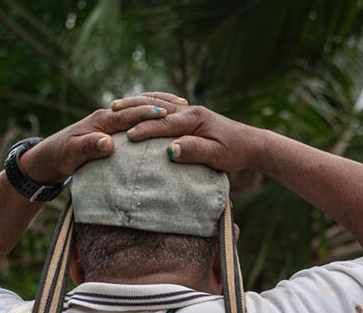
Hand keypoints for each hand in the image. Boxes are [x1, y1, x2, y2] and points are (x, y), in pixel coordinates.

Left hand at [18, 92, 188, 183]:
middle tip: (186, 107)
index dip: (147, 114)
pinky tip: (168, 116)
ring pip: (140, 106)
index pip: (128, 114)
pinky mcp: (113, 126)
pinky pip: (137, 115)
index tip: (167, 115)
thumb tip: (107, 143)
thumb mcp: (72, 155)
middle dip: (161, 104)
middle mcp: (108, 115)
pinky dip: (153, 112)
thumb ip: (89, 148)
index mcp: (101, 121)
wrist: (49, 155)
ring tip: (184, 106)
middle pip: (139, 105)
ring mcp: (111, 119)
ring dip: (161, 104)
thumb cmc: (61, 156)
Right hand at [120, 100, 266, 172]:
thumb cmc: (235, 152)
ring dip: (137, 105)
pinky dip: (148, 107)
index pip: (165, 124)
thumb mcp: (217, 156)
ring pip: (158, 105)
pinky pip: (164, 109)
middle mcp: (191, 111)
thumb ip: (195, 152)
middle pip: (156, 108)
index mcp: (195, 119)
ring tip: (116, 106)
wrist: (251, 143)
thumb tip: (170, 150)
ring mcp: (190, 112)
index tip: (128, 136)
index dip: (146, 129)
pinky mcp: (190, 117)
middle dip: (133, 110)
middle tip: (111, 112)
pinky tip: (137, 110)